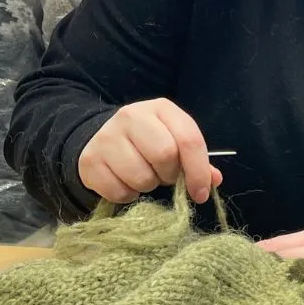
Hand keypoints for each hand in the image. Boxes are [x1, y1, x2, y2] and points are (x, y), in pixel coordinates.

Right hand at [78, 98, 222, 204]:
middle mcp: (131, 116)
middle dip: (169, 175)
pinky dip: (127, 195)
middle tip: (163, 176)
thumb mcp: (173, 141)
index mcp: (159, 109)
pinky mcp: (90, 160)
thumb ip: (195, 160)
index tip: (200, 193)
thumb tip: (214, 180)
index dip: (198, 171)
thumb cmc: (146, 142)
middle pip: (164, 155)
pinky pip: (119, 192)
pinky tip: (124, 182)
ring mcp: (107, 137)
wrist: (100, 138)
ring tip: (142, 176)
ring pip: (141, 178)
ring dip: (147, 186)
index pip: (188, 139)